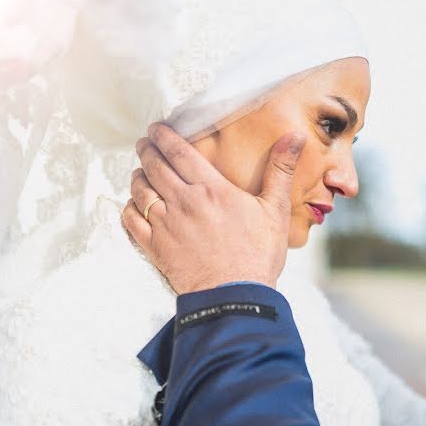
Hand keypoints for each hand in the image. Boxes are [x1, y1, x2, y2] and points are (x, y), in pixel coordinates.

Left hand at [122, 123, 305, 293]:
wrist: (235, 298)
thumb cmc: (258, 256)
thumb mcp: (276, 210)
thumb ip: (281, 170)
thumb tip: (296, 137)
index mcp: (211, 189)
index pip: (179, 151)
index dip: (164, 135)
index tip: (157, 128)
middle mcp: (183, 201)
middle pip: (154, 166)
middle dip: (147, 150)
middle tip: (145, 144)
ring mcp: (165, 224)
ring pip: (140, 190)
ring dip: (138, 176)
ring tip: (140, 172)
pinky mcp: (156, 247)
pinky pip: (131, 220)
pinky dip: (129, 207)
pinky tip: (134, 204)